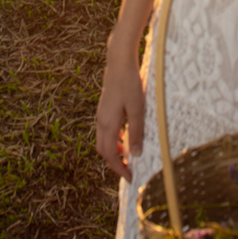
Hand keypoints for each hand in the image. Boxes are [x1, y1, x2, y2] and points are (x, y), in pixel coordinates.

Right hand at [95, 43, 144, 182]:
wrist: (119, 61)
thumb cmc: (130, 83)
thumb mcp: (137, 108)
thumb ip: (136, 131)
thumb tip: (135, 154)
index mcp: (108, 123)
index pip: (109, 155)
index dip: (119, 168)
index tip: (130, 177)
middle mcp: (101, 120)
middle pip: (103, 150)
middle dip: (114, 163)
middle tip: (129, 170)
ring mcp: (101, 113)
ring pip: (103, 140)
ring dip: (113, 151)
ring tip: (128, 155)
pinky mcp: (104, 107)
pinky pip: (105, 130)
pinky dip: (113, 139)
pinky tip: (125, 136)